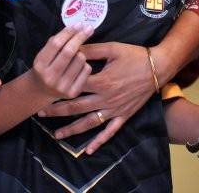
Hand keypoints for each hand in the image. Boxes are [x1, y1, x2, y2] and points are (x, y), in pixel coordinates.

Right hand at [31, 25, 93, 99]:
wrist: (41, 91)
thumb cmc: (45, 67)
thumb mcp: (44, 54)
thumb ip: (57, 42)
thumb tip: (77, 27)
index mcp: (40, 64)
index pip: (56, 44)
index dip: (68, 32)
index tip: (79, 24)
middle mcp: (49, 77)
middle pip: (69, 51)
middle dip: (80, 37)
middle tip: (88, 28)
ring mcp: (61, 87)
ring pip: (80, 59)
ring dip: (81, 52)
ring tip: (76, 55)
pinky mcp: (72, 93)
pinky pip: (86, 70)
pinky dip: (85, 64)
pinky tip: (79, 66)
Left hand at [38, 42, 153, 153]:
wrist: (158, 67)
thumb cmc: (135, 56)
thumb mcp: (112, 48)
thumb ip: (91, 49)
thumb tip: (73, 48)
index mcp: (101, 81)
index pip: (74, 86)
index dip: (58, 87)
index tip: (44, 89)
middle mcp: (105, 98)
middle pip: (76, 107)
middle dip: (57, 110)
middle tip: (40, 112)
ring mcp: (114, 109)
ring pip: (89, 122)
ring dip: (72, 129)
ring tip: (57, 134)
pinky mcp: (124, 115)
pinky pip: (110, 131)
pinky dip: (99, 141)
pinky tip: (89, 150)